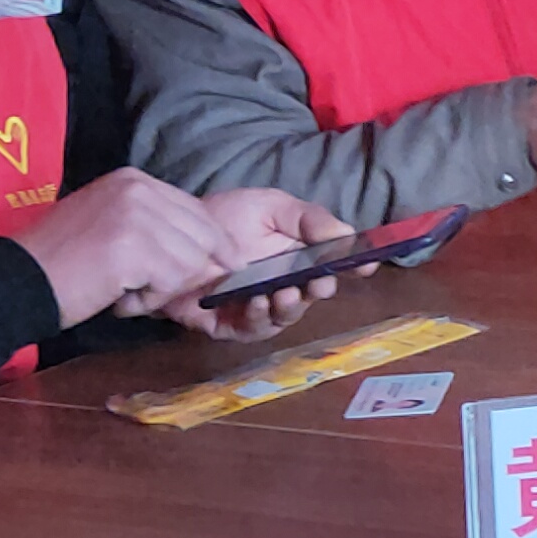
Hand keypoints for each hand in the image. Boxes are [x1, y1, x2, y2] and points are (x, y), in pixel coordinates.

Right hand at [22, 168, 252, 328]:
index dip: (212, 243)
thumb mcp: (110, 223)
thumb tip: (212, 248)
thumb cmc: (61, 262)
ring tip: (126, 292)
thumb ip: (155, 225)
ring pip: (191, 261)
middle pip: (203, 235)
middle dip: (187, 270)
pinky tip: (119, 299)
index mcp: (134, 180)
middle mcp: (138, 189)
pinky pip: (170, 282)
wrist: (15, 282)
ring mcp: (136, 215)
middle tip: (146, 288)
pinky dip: (149, 300)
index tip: (224, 264)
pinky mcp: (133, 247)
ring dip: (164, 288)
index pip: (197, 211)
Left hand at [163, 188, 357, 340]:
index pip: (335, 268)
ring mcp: (257, 308)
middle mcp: (284, 286)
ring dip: (290, 308)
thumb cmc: (223, 218)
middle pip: (312, 298)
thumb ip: (308, 218)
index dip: (354, 269)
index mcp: (300, 259)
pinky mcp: (228, 325)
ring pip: (285, 318)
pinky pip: (250, 330)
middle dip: (318, 292)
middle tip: (318, 284)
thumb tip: (348, 233)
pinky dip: (259, 319)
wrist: (170, 232)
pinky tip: (258, 302)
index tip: (366, 265)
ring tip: (285, 292)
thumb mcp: (270, 206)